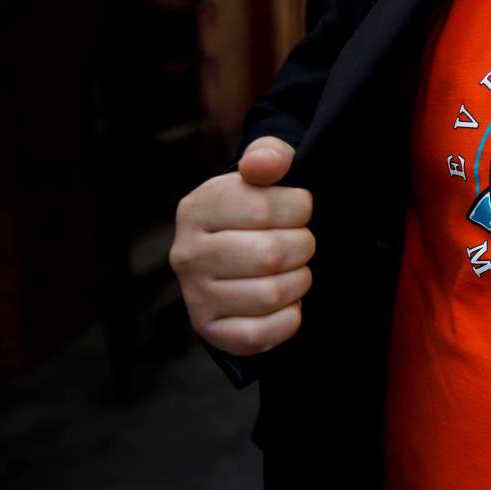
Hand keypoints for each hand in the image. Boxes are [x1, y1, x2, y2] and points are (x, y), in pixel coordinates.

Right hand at [169, 136, 314, 356]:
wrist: (235, 253)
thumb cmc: (255, 209)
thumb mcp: (262, 172)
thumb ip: (270, 155)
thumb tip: (265, 164)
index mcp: (198, 208)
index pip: (263, 206)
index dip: (298, 208)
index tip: (300, 209)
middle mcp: (187, 253)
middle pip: (271, 254)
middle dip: (303, 246)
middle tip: (301, 242)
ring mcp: (195, 296)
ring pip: (271, 295)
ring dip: (300, 282)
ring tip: (295, 270)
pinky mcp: (210, 330)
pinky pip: (260, 334)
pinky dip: (287, 320)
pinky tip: (288, 303)